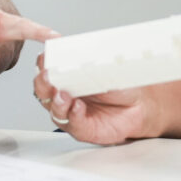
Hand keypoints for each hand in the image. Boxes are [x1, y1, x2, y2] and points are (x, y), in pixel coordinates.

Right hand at [34, 53, 156, 144]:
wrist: (139, 105)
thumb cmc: (120, 84)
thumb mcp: (104, 66)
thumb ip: (88, 60)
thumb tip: (79, 51)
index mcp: (66, 75)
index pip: (46, 66)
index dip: (43, 61)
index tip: (46, 57)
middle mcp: (64, 93)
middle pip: (42, 89)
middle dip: (43, 83)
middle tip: (48, 76)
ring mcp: (70, 111)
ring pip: (53, 108)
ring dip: (56, 101)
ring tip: (64, 95)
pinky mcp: (81, 128)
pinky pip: (72, 123)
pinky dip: (73, 115)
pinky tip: (78, 107)